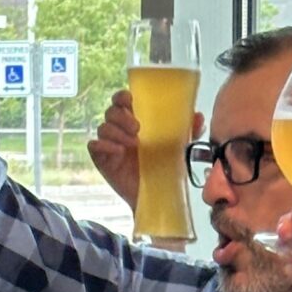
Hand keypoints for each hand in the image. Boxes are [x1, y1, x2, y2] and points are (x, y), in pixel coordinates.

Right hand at [87, 86, 203, 209]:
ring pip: (103, 127)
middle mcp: (120, 130)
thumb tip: (198, 117)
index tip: (131, 100)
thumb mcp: (179, 147)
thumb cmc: (165, 167)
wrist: (157, 195)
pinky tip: (118, 152)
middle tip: (137, 128)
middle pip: (111, 111)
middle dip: (121, 116)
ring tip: (132, 144)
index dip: (123, 96)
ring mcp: (110, 145)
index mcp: (135, 121)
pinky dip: (104, 145)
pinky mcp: (102, 160)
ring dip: (116, 132)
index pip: (122, 100)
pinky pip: (94, 146)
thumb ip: (188, 131)